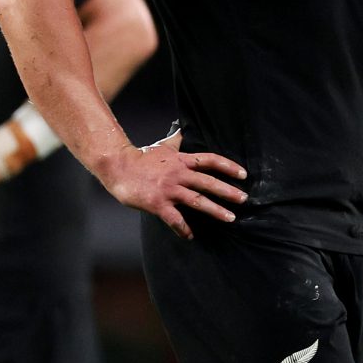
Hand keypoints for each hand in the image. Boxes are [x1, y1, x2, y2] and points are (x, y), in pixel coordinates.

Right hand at [94, 130, 246, 238]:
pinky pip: (174, 219)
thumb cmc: (141, 157)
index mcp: (181, 160)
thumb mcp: (162, 146)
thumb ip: (176, 140)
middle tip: (244, 199)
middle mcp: (178, 174)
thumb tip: (183, 127)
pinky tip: (190, 235)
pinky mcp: (157, 203)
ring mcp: (168, 190)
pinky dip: (183, 228)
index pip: (210, 161)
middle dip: (228, 191)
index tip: (243, 175)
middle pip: (208, 182)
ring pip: (197, 201)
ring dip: (215, 210)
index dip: (228, 166)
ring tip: (230, 217)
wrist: (117, 167)